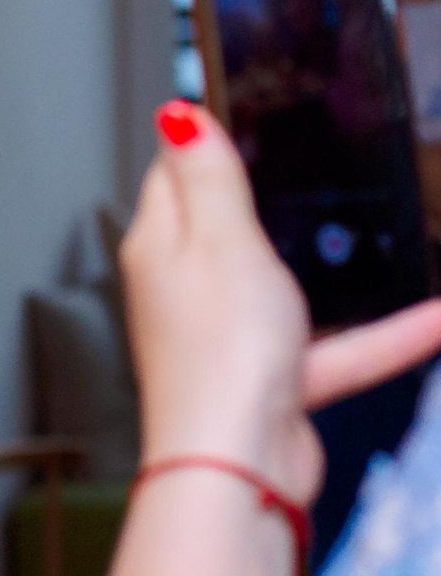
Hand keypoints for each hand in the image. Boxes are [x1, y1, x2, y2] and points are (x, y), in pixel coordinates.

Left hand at [123, 101, 440, 502]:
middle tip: (324, 162)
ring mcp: (232, 335)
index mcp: (162, 246)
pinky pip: (338, 345)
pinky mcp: (275, 380)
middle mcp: (189, 288)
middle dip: (275, 199)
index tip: (246, 111)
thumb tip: (177, 114)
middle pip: (230, 228)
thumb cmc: (218, 352)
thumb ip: (209, 180)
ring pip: (294, 288)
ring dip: (339, 269)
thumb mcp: (220, 241)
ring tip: (391, 234)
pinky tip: (438, 316)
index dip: (209, 144)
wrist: (238, 464)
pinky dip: (385, 333)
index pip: (174, 177)